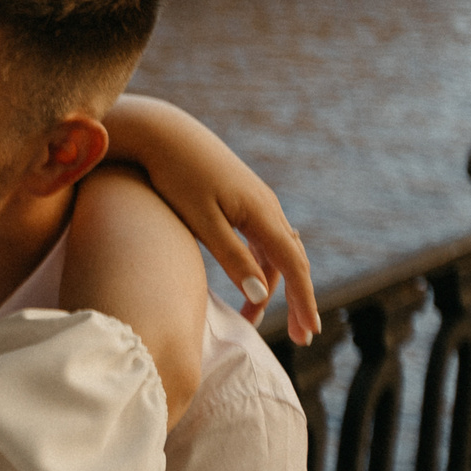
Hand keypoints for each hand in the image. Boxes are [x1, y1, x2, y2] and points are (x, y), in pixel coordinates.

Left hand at [106, 95, 319, 343]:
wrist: (161, 132)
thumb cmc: (175, 176)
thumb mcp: (201, 221)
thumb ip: (230, 256)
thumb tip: (260, 292)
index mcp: (261, 212)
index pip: (293, 265)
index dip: (303, 301)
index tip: (309, 333)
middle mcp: (267, 205)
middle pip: (291, 260)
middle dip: (296, 300)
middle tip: (297, 337)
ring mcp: (256, 200)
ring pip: (276, 250)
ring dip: (272, 284)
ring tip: (253, 316)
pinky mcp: (241, 197)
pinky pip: (262, 237)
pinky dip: (262, 264)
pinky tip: (252, 281)